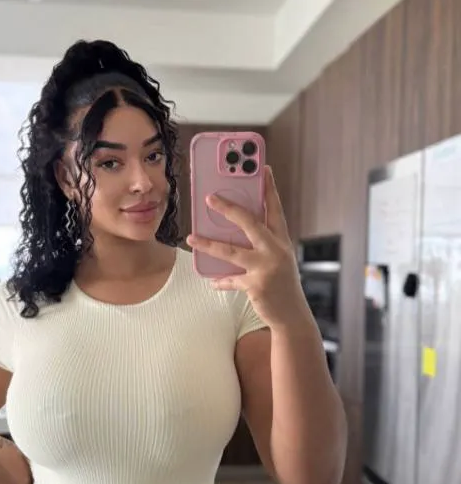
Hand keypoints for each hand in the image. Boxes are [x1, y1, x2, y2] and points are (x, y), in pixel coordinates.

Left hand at [187, 166, 307, 328]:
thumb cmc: (281, 283)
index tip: (263, 168)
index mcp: (281, 240)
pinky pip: (230, 280)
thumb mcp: (277, 258)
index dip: (269, 188)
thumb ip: (261, 243)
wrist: (292, 315)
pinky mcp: (256, 285)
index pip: (275, 208)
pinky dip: (220, 280)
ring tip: (191, 237)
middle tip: (210, 198)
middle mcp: (275, 250)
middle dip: (229, 208)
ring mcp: (266, 268)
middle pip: (250, 223)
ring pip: (231, 251)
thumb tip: (231, 229)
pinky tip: (212, 280)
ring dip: (208, 244)